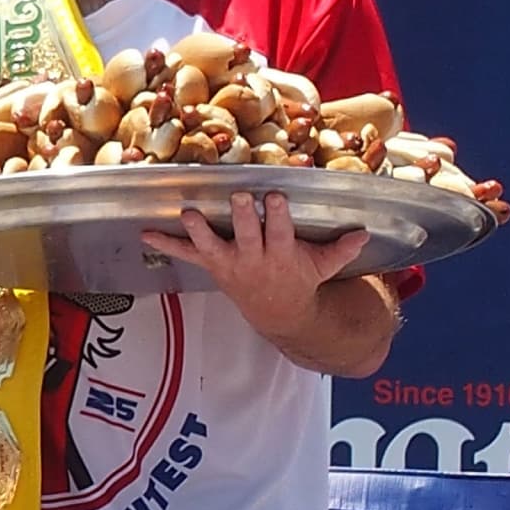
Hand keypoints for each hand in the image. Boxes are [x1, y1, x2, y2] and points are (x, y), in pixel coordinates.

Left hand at [140, 192, 368, 346]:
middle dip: (244, 216)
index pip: (280, 232)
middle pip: (247, 235)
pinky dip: (166, 244)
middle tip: (240, 196)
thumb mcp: (324, 267)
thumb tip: (365, 232)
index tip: (277, 195)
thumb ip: (342, 250)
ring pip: (212, 245)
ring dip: (199, 230)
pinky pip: (185, 254)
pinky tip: (144, 233)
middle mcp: (253, 257)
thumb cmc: (300, 280)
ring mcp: (229, 262)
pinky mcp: (212, 265)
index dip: (278, 215)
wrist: (278, 314)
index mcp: (281, 254)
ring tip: (188, 214)